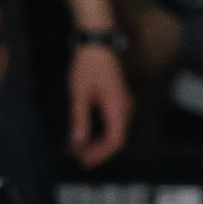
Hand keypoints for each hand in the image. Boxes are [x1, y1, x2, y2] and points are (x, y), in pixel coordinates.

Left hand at [67, 42, 130, 167]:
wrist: (97, 42)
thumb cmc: (88, 65)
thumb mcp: (79, 94)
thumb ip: (79, 121)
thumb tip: (77, 144)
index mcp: (117, 108)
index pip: (114, 142)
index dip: (99, 155)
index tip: (83, 161)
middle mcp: (125, 108)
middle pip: (117, 140)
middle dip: (98, 152)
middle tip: (79, 158)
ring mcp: (123, 104)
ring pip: (115, 133)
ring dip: (98, 143)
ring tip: (80, 149)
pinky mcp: (118, 100)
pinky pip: (113, 124)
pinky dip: (101, 133)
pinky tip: (87, 135)